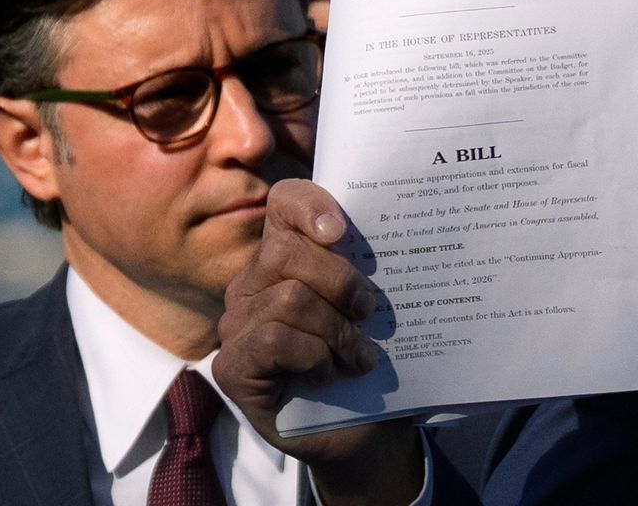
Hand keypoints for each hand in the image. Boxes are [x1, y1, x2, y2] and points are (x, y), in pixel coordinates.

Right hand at [217, 178, 422, 503]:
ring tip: (361, 357)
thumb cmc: (367, 361)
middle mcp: (252, 284)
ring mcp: (237, 326)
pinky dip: (314, 357)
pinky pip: (274, 340)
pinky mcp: (232, 366)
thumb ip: (368, 268)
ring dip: (336, 331)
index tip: (341, 231)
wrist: (363, 432)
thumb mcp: (372, 309)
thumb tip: (405, 231)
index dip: (309, 204)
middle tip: (368, 312)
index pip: (284, 204)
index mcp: (287, 258)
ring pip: (288, 299)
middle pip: (284, 252)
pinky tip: (329, 375)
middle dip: (338, 281)